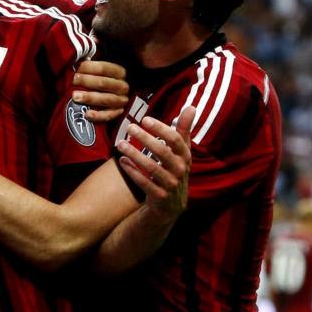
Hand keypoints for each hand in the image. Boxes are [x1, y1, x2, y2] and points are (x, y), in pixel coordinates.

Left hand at [72, 60, 128, 122]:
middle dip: (87, 81)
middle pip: (105, 83)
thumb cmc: (98, 80)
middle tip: (73, 81)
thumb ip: (88, 66)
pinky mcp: (118, 113)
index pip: (105, 68)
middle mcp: (122, 86)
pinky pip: (109, 115)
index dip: (90, 67)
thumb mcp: (96, 71)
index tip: (76, 68)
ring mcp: (121, 100)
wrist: (108, 96)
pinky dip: (98, 115)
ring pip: (107, 99)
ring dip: (90, 97)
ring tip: (75, 96)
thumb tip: (75, 61)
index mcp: (119, 72)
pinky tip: (87, 114)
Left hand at [116, 106, 194, 220]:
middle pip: (163, 152)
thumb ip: (184, 130)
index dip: (161, 129)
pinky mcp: (159, 195)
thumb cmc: (174, 170)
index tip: (145, 119)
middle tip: (129, 127)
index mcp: (185, 156)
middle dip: (145, 138)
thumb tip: (191, 107)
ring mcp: (170, 184)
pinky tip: (121, 160)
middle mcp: (180, 169)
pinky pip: (144, 182)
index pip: (175, 139)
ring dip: (134, 154)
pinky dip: (132, 171)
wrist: (171, 204)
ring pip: (151, 167)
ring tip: (120, 143)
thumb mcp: (181, 151)